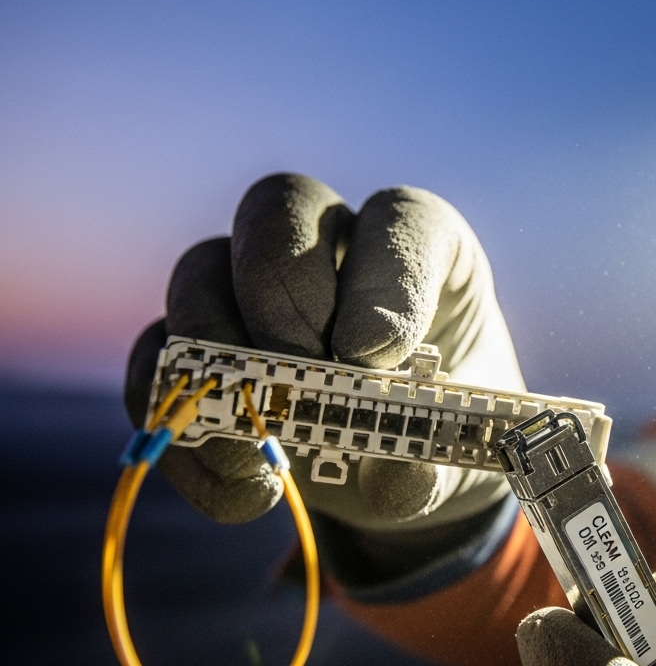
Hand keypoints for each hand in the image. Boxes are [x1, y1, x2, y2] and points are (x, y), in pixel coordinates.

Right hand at [123, 173, 522, 530]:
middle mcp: (329, 245)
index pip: (401, 218)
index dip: (387, 275)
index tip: (379, 353)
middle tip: (307, 372)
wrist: (396, 468)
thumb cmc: (439, 430)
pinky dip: (183, 424)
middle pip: (280, 208)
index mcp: (420, 247)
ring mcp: (249, 287)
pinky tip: (241, 490)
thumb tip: (394, 476)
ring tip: (266, 438)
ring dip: (217, 353)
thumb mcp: (454, 451)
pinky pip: (157, 360)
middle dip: (283, 290)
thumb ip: (433, 463)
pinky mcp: (194, 346)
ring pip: (200, 268)